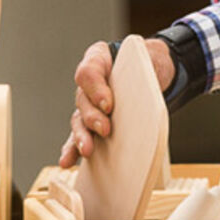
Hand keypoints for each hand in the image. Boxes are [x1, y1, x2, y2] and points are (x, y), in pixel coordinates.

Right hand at [58, 38, 175, 167]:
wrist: (151, 70)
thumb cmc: (147, 63)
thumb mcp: (149, 58)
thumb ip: (145, 69)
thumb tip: (149, 90)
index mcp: (98, 59)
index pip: (89, 72)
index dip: (96, 89)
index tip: (108, 104)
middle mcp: (88, 83)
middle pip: (83, 100)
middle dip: (93, 117)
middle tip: (104, 129)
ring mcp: (88, 104)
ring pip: (79, 120)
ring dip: (81, 137)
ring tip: (87, 150)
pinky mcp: (92, 123)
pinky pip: (80, 135)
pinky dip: (72, 149)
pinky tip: (67, 161)